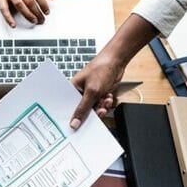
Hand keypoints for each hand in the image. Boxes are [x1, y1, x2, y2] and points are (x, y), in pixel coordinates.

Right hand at [0, 0, 56, 26]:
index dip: (43, 3)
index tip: (46, 12)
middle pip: (29, 0)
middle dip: (36, 11)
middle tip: (41, 19)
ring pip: (19, 4)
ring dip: (27, 14)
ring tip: (33, 20)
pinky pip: (4, 8)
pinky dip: (8, 17)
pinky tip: (13, 24)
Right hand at [68, 14, 160, 128]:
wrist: (116, 61)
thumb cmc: (101, 69)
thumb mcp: (91, 92)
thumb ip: (83, 109)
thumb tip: (74, 123)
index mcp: (72, 90)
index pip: (70, 108)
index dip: (74, 117)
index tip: (78, 126)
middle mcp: (80, 93)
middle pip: (83, 111)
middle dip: (93, 111)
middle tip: (99, 110)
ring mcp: (90, 94)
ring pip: (94, 110)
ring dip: (102, 106)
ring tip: (105, 100)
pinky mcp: (99, 95)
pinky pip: (101, 106)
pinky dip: (106, 103)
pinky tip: (108, 96)